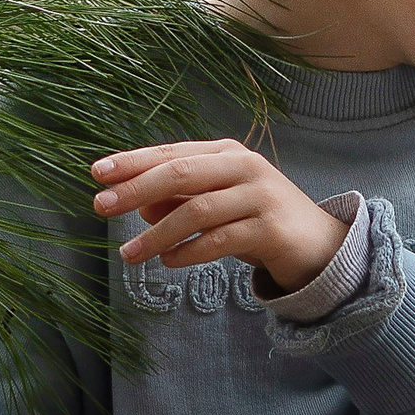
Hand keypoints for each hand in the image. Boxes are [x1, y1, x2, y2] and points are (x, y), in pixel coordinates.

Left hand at [93, 141, 348, 296]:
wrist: (317, 244)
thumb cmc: (256, 219)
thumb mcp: (214, 205)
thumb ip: (179, 201)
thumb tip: (138, 205)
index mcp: (225, 152)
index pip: (171, 153)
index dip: (132, 162)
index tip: (97, 173)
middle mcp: (243, 167)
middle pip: (180, 173)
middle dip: (136, 189)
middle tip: (101, 205)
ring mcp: (260, 196)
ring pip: (197, 211)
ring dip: (157, 233)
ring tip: (130, 253)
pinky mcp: (270, 229)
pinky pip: (220, 240)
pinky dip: (189, 251)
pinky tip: (169, 262)